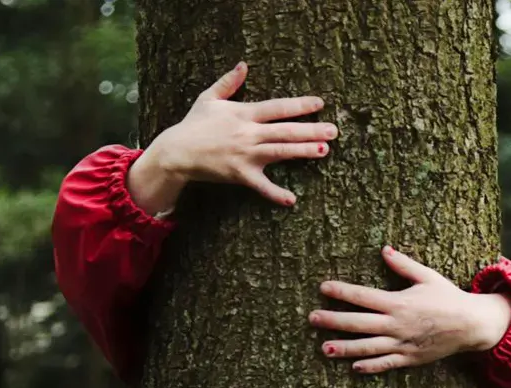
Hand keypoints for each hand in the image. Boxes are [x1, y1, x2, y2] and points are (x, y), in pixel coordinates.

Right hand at [128, 62, 338, 212]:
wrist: (176, 152)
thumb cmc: (194, 125)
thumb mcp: (209, 99)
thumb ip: (228, 82)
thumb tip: (243, 65)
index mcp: (244, 113)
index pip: (277, 108)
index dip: (299, 105)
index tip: (319, 103)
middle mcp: (248, 133)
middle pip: (285, 130)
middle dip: (311, 130)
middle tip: (333, 130)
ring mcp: (245, 155)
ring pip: (280, 152)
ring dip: (302, 151)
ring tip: (324, 150)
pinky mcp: (240, 174)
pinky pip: (261, 186)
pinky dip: (275, 193)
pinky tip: (292, 199)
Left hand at [308, 246, 510, 373]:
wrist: (472, 324)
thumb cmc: (448, 298)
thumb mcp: (427, 276)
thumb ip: (403, 265)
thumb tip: (383, 250)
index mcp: (399, 302)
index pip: (363, 296)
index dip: (342, 291)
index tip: (323, 287)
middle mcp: (397, 324)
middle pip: (358, 323)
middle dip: (333, 320)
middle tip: (312, 318)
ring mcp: (402, 343)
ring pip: (368, 347)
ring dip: (345, 348)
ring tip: (324, 349)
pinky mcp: (409, 358)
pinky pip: (386, 364)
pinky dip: (370, 366)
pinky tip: (353, 367)